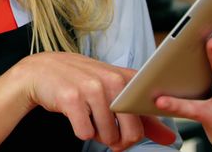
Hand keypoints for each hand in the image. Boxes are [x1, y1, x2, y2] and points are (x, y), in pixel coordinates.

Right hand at [15, 52, 175, 150]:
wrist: (40, 70)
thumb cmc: (82, 82)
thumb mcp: (114, 92)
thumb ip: (143, 116)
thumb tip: (170, 139)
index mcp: (126, 78)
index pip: (148, 116)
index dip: (139, 131)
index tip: (127, 130)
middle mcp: (111, 81)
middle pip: (132, 133)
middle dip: (119, 141)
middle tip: (108, 133)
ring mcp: (91, 88)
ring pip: (109, 136)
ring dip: (99, 136)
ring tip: (90, 120)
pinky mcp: (71, 99)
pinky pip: (85, 133)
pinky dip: (81, 131)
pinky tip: (76, 117)